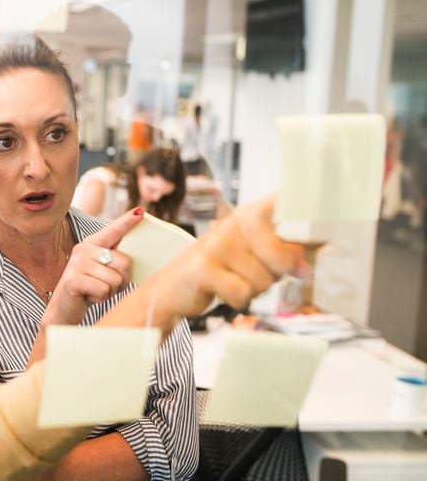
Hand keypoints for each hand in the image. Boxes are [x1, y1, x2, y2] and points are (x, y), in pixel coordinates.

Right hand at [44, 208, 144, 325]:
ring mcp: (77, 264)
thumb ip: (115, 258)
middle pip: (124, 262)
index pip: (113, 230)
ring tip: (96, 290)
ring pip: (115, 279)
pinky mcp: (73, 280)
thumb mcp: (103, 269)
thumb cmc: (90, 287)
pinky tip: (89, 296)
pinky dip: (100, 298)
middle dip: (122, 280)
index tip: (140, 211)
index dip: (127, 222)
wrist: (64, 307)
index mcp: (92, 243)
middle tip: (107, 285)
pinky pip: (103, 290)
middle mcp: (83, 249)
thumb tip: (133, 255)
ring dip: (110, 291)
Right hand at [152, 195, 307, 319]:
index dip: (310, 212)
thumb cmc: (222, 271)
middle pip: (284, 255)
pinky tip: (221, 291)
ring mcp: (218, 243)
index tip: (330, 222)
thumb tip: (308, 267)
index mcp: (251, 214)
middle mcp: (234, 222)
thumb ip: (284, 255)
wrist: (172, 288)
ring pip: (263, 281)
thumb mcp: (255, 257)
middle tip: (256, 274)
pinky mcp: (203, 266)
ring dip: (253, 291)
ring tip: (233, 281)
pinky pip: (242, 293)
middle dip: (277, 275)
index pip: (287, 202)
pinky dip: (236, 300)